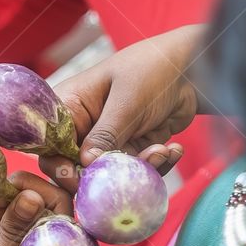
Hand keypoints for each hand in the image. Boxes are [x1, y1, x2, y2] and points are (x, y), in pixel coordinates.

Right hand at [39, 25, 206, 189]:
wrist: (193, 68)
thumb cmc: (153, 70)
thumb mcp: (127, 102)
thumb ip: (105, 135)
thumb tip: (84, 165)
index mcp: (71, 105)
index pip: (51, 144)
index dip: (61, 166)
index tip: (81, 177)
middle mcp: (85, 126)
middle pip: (78, 166)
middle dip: (106, 175)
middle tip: (128, 175)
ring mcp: (109, 140)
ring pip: (111, 173)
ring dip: (139, 170)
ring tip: (162, 151)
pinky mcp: (132, 149)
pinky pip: (135, 171)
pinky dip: (156, 166)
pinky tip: (172, 149)